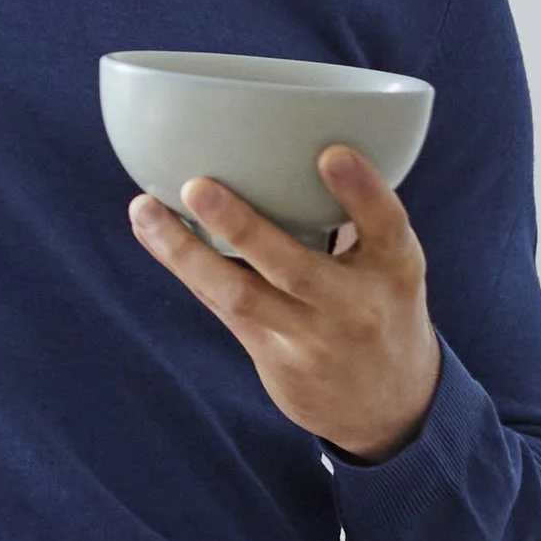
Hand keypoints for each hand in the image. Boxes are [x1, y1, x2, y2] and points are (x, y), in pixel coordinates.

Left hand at [128, 145, 440, 461]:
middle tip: (197, 187)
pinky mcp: (275, 358)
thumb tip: (294, 135)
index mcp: (395, 267)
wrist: (387, 405)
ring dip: (186, 252)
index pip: (388, 225)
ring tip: (145, 210)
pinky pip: (222, 308)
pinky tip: (151, 233)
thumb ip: (356, 211)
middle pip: (296, 267)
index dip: (364, 190)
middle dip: (243, 227)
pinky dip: (185, 268)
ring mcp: (311, 338)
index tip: (332, 153)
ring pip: (240, 296)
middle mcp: (355, 306)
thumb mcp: (390, 261)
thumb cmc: (378, 305)